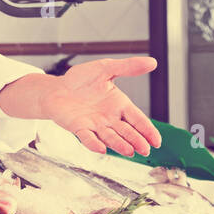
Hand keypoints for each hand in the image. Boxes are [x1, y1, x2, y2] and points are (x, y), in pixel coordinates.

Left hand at [0, 57, 160, 156]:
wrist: (56, 88)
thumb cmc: (80, 80)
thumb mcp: (106, 68)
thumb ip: (128, 67)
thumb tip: (152, 62)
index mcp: (119, 104)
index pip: (138, 119)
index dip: (148, 130)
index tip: (157, 141)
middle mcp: (109, 118)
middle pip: (127, 132)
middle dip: (137, 141)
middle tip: (145, 150)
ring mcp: (95, 125)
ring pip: (110, 137)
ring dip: (120, 145)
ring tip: (130, 152)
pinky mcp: (79, 128)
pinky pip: (88, 138)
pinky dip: (94, 143)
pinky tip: (102, 149)